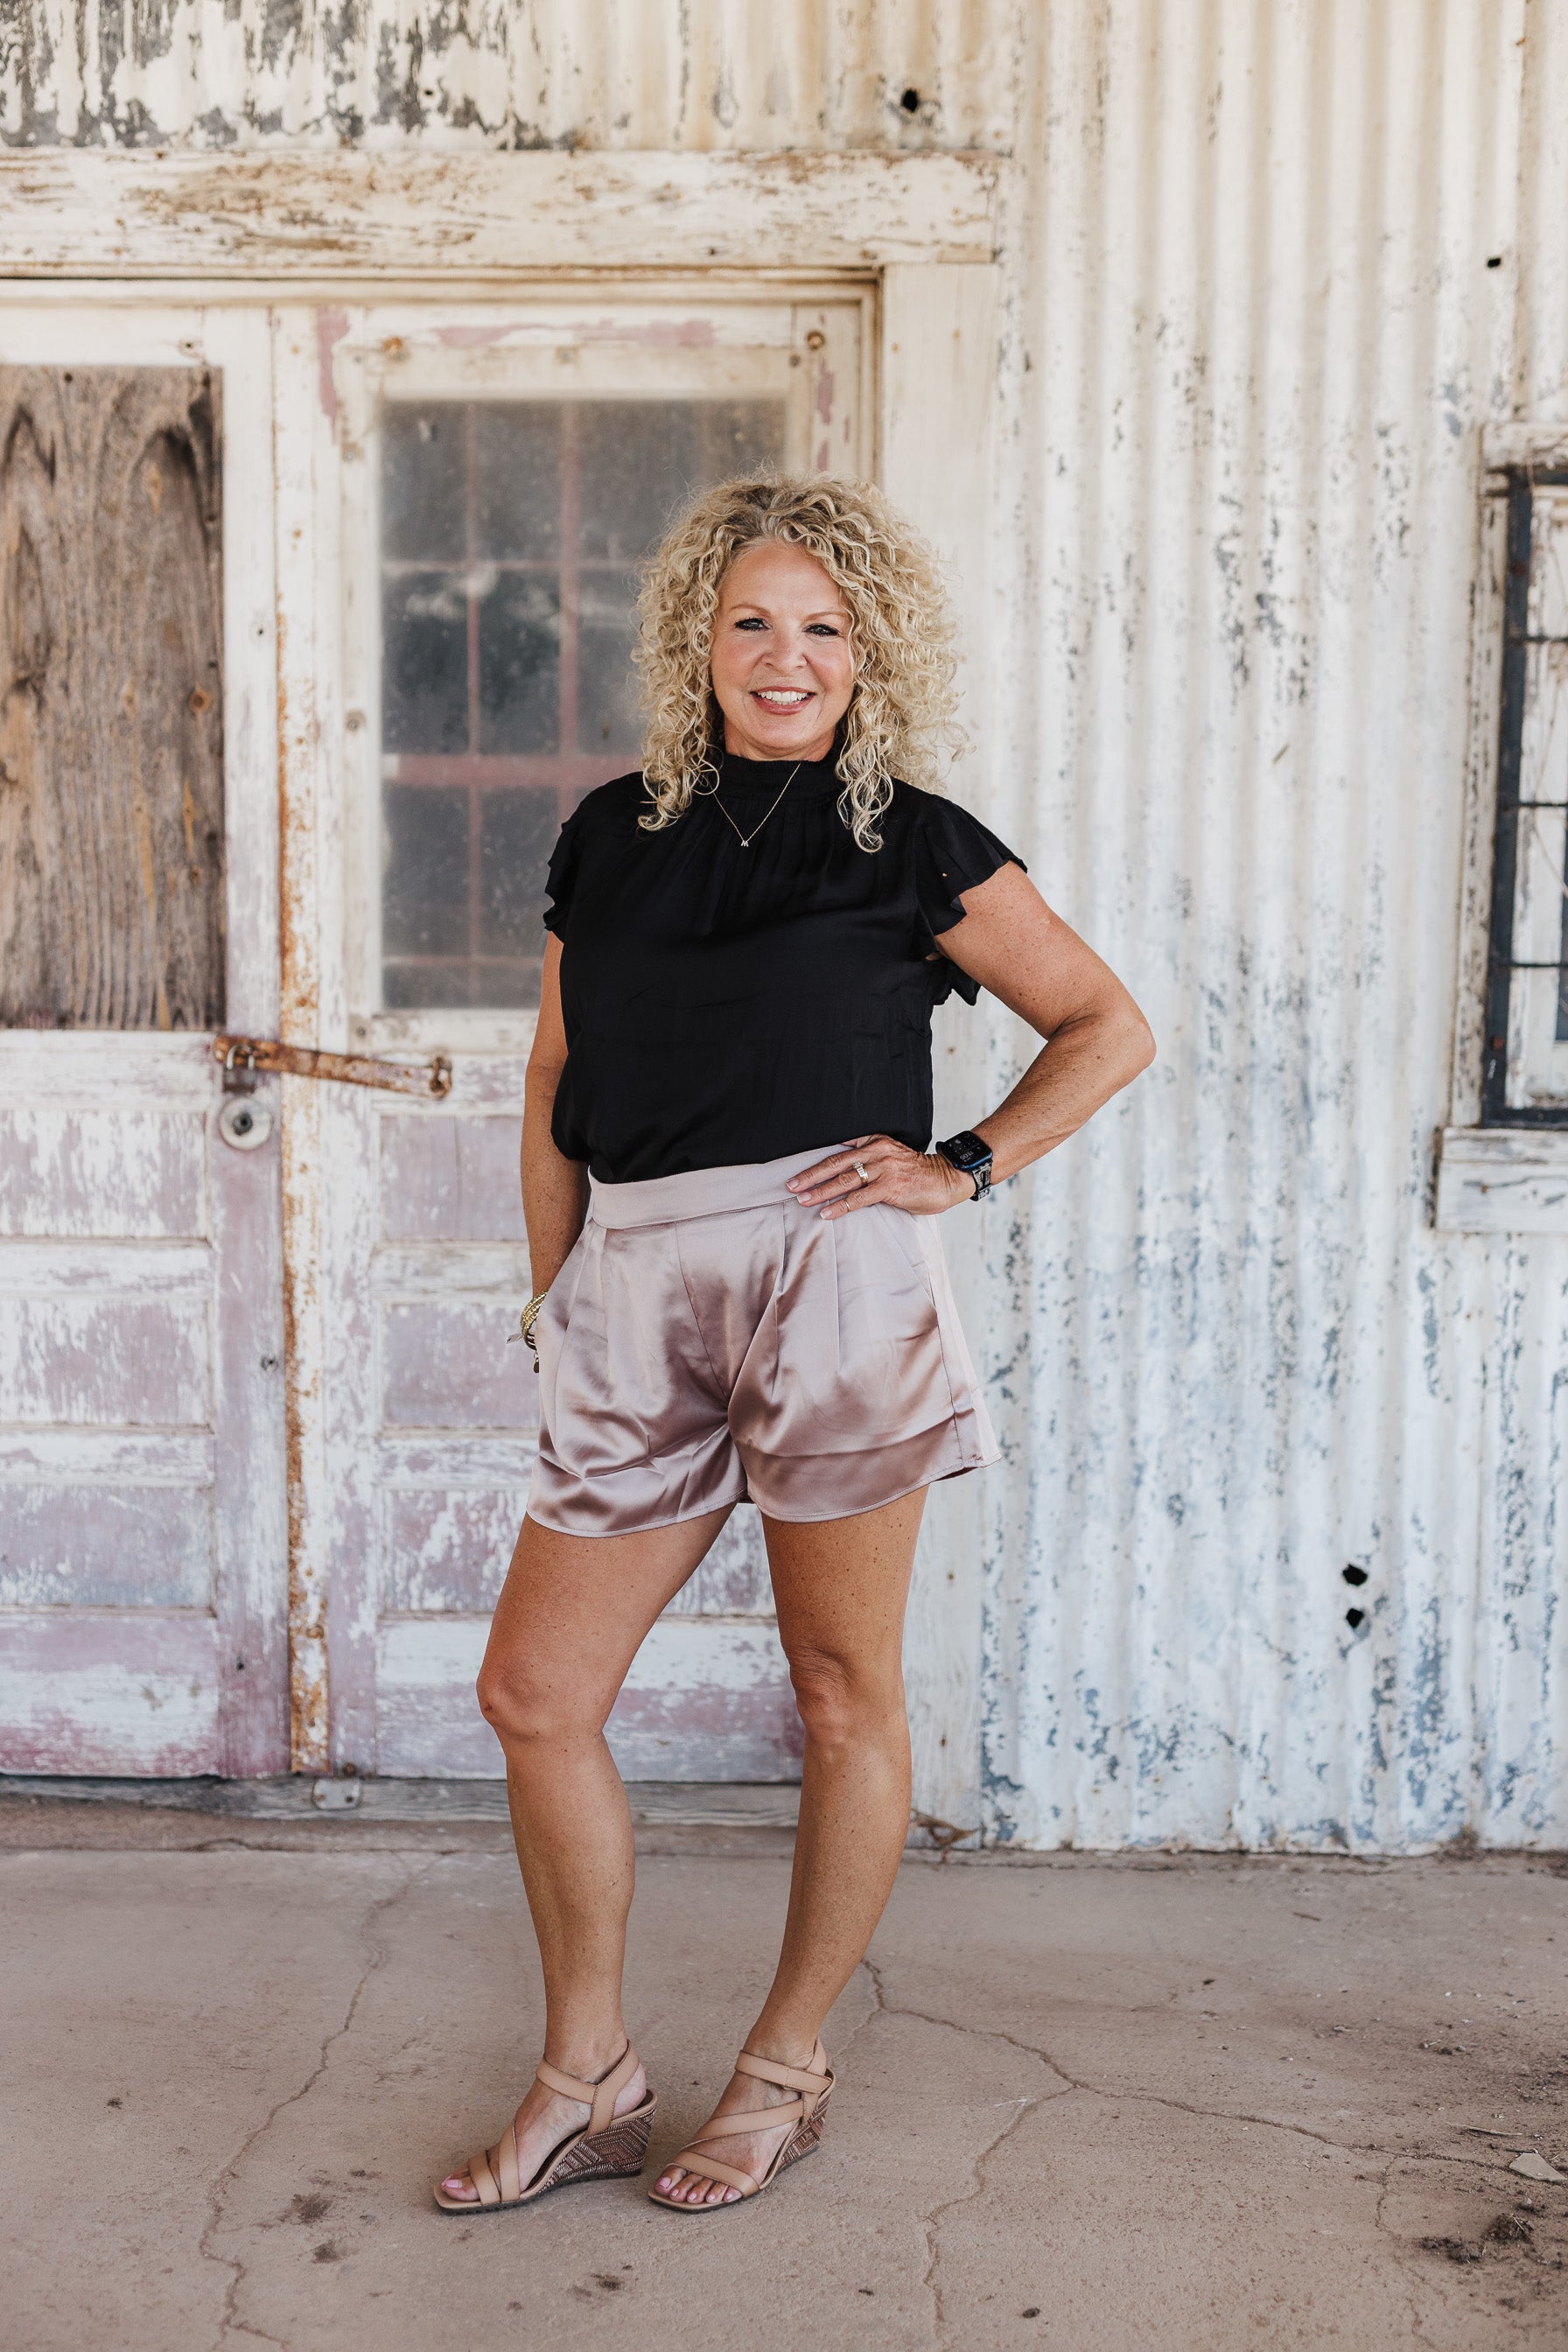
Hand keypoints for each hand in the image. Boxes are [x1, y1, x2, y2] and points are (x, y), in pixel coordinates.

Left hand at [787, 1135, 973, 1219]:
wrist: (946, 1178)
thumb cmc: (916, 1173)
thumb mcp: (889, 1157)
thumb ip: (867, 1160)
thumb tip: (839, 1175)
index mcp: (874, 1142)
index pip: (838, 1150)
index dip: (815, 1161)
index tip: (796, 1171)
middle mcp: (877, 1152)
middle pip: (835, 1163)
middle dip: (810, 1175)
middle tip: (790, 1185)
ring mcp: (884, 1169)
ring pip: (844, 1180)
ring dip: (820, 1191)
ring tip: (802, 1200)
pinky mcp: (891, 1187)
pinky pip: (859, 1198)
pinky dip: (840, 1206)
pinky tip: (826, 1213)